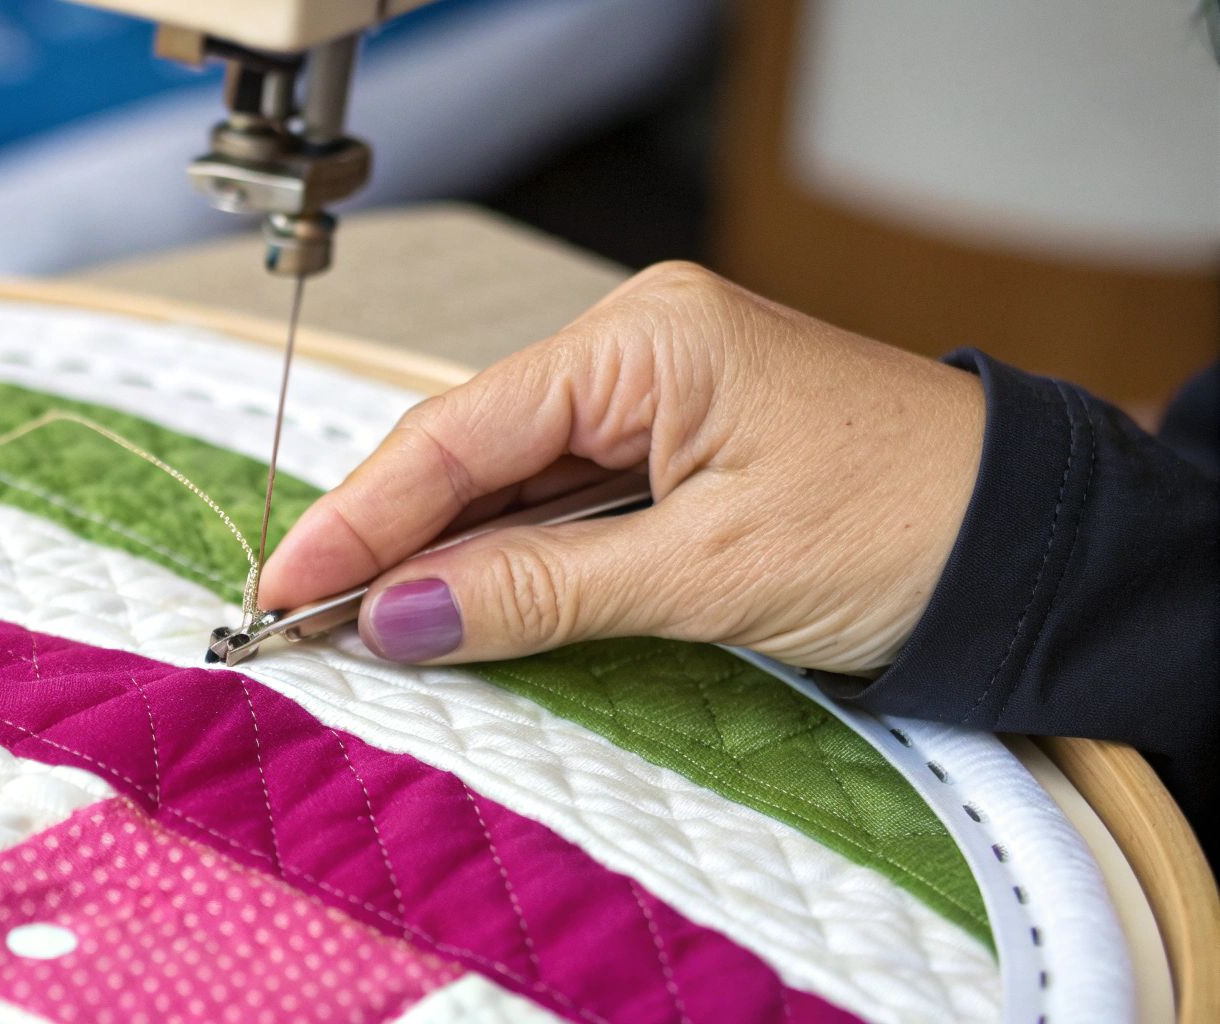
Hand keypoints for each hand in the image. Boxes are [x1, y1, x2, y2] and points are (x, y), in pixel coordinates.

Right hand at [257, 262, 985, 672]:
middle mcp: (639, 348)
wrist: (1032, 548)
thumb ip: (540, 592)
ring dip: (442, 552)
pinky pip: (561, 499)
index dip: (362, 513)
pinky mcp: (674, 444)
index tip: (286, 584)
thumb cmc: (908, 527)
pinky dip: (507, 556)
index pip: (462, 430)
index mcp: (647, 340)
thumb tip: (398, 617)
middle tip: (300, 614)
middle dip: (387, 534)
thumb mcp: (708, 573)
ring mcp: (656, 394)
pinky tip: (450, 601)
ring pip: (510, 479)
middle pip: (472, 449)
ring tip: (352, 619)